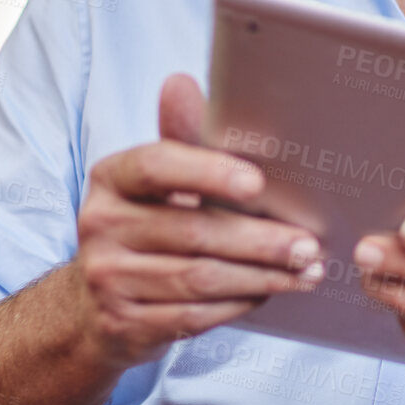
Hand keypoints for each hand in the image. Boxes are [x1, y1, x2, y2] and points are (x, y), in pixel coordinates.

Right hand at [68, 73, 324, 370]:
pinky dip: (239, 304)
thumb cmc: (144, 225)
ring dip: (261, 276)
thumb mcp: (157, 181)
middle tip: (309, 244)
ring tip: (305, 271)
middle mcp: (100, 225)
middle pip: (193, 231)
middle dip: (260, 240)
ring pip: (200, 278)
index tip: (257, 183)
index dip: (207, 172)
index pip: (156, 166)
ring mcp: (108, 278)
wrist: (95, 304)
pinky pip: (194, 315)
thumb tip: (181, 82)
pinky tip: (268, 293)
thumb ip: (180, 137)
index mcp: (110, 178)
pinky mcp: (124, 323)